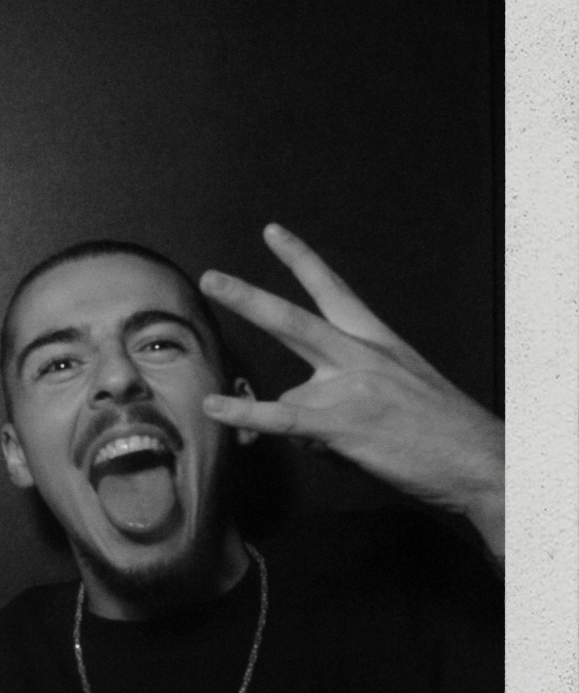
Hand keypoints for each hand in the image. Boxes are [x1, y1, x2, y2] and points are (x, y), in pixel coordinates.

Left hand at [199, 224, 503, 560]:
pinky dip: (246, 415)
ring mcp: (351, 387)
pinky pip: (282, 417)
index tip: (272, 232)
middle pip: (291, 319)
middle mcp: (360, 356)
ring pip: (289, 395)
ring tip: (332, 441)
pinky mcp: (343, 423)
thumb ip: (338, 395)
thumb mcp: (395, 391)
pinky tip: (216, 409)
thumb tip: (290, 416)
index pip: (333, 290)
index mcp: (376, 341)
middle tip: (210, 278)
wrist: (480, 460)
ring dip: (295, 428)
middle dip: (247, 298)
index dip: (301, 259)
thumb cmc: (439, 430)